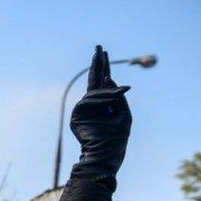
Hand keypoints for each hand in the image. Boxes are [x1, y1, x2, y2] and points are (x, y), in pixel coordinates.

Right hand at [69, 45, 131, 180]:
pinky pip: (89, 101)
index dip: (104, 67)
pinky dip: (101, 101)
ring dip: (108, 95)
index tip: (103, 52)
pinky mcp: (77, 116)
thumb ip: (117, 96)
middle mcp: (92, 105)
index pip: (103, 82)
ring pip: (96, 92)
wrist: (106, 154)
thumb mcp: (124, 113)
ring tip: (119, 100)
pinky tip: (109, 106)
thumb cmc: (117, 138)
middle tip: (99, 46)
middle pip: (94, 80)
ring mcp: (83, 110)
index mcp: (104, 104)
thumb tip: (108, 79)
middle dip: (97, 63)